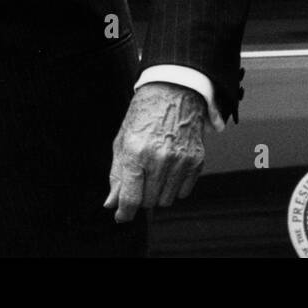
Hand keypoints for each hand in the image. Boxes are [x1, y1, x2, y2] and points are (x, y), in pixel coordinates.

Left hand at [104, 82, 205, 222]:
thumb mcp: (122, 140)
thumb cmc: (145, 113)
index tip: (121, 216)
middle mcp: (159, 158)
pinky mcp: (196, 161)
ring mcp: (180, 160)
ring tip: (154, 171)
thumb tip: (111, 203)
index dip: (124, 212)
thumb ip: (117, 174)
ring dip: (157, 193)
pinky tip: (169, 169)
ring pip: (166, 200)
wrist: (173, 91)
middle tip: (139, 179)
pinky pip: (183, 192)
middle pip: (148, 202)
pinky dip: (174, 187)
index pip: (131, 197)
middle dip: (140, 197)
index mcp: (136, 151)